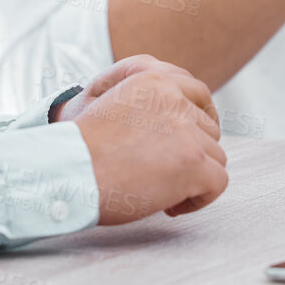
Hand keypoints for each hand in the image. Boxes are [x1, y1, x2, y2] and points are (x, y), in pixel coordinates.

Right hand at [67, 57, 227, 224]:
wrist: (67, 173)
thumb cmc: (81, 149)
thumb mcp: (110, 102)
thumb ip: (146, 103)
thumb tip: (178, 124)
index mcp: (153, 78)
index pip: (198, 93)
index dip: (197, 121)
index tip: (187, 143)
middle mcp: (173, 97)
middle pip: (209, 127)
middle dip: (193, 152)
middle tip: (166, 174)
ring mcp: (187, 129)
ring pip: (215, 156)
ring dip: (194, 176)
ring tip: (162, 192)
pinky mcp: (193, 161)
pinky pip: (217, 182)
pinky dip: (200, 199)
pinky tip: (172, 206)